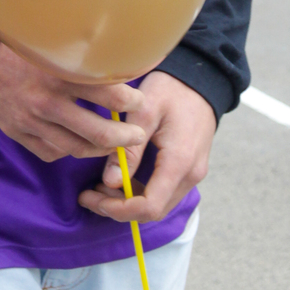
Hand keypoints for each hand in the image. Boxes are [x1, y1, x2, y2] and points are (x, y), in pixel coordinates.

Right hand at [0, 42, 149, 165]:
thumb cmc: (19, 47)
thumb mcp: (49, 41)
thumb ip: (79, 51)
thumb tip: (116, 54)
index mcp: (57, 73)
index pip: (106, 94)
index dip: (129, 100)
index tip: (138, 100)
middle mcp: (46, 102)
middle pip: (96, 131)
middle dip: (124, 137)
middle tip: (137, 135)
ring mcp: (31, 122)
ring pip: (76, 148)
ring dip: (101, 149)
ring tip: (115, 145)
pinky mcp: (19, 135)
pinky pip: (52, 152)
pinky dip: (69, 150)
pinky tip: (80, 143)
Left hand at [78, 72, 216, 223]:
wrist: (200, 78)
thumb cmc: (170, 89)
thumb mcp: (144, 112)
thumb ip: (129, 150)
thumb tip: (110, 183)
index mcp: (179, 162)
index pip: (150, 207)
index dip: (119, 210)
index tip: (92, 198)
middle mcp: (190, 175)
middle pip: (154, 211)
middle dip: (119, 209)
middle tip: (89, 195)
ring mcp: (192, 174)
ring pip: (159, 205)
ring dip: (129, 203)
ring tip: (99, 187)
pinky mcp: (189, 170)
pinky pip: (164, 192)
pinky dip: (141, 193)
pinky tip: (120, 179)